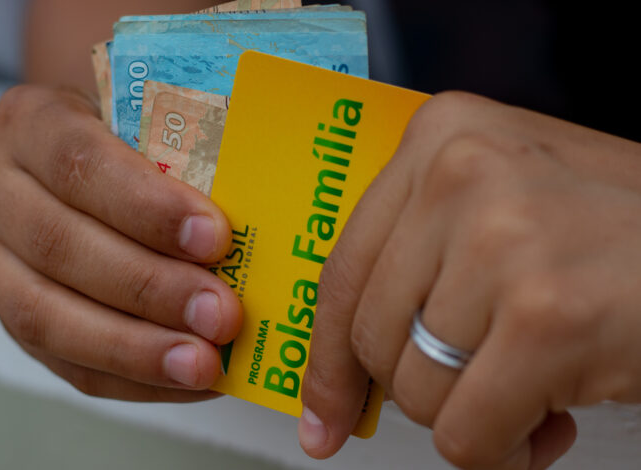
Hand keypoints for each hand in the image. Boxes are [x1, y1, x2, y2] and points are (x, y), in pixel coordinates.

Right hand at [0, 86, 241, 401]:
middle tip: (222, 314)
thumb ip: (191, 138)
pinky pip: (64, 362)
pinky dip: (131, 379)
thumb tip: (268, 196)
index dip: (145, 207)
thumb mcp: (153, 110)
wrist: (86, 154)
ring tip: (203, 365)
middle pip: (60, 246)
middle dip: (149, 288)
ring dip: (133, 349)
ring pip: (46, 316)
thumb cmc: (133, 131)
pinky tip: (188, 381)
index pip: (80, 164)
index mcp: (32, 121)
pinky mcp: (12, 314)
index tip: (215, 239)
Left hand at [299, 91, 640, 468]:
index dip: (327, 356)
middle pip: (374, 336)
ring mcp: (502, 242)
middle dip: (422, 383)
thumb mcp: (502, 203)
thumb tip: (342, 371)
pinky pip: (466, 432)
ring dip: (472, 412)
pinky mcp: (545, 317)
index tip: (323, 410)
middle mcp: (460, 175)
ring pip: (417, 391)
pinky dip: (502, 450)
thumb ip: (421, 258)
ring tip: (530, 384)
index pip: (343, 270)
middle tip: (481, 376)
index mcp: (441, 137)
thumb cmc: (616, 231)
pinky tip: (548, 417)